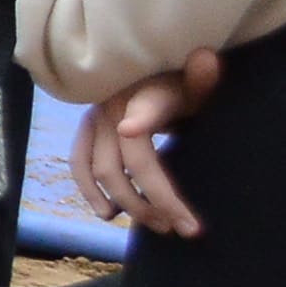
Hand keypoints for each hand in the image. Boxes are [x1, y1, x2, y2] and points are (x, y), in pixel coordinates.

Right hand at [76, 50, 224, 234]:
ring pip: (102, 170)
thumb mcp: (194, 82)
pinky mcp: (87, 129)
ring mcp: (96, 119)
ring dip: (128, 203)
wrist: (146, 69)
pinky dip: (89, 190)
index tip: (129, 130)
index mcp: (145, 94)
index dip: (138, 117)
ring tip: (158, 225)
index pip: (145, 109)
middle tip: (185, 228)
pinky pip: (79, 163)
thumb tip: (206, 58)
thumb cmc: (176, 81)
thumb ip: (202, 78)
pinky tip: (107, 214)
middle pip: (129, 161)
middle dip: (156, 200)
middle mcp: (114, 108)